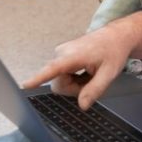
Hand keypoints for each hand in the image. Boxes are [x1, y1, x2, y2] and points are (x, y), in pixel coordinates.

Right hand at [23, 11, 141, 109]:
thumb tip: (82, 105)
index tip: (25, 85)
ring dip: (75, 83)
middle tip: (92, 79)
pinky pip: (62, 75)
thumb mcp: (109, 73)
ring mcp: (60, 53)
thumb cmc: (113, 51)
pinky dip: (74, 77)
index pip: (53, 69)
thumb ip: (94, 90)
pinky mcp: (61, 55)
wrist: (116, 36)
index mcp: (74, 55)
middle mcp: (62, 52)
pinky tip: (86, 70)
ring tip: (90, 72)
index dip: (38, 78)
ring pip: (60, 81)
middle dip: (74, 88)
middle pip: (59, 84)